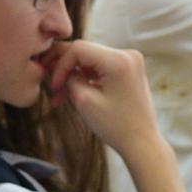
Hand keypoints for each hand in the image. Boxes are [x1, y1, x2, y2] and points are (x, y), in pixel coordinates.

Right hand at [42, 40, 183, 191]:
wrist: (141, 143)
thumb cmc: (115, 126)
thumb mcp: (84, 101)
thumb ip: (69, 78)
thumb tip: (57, 64)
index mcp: (118, 60)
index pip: (78, 49)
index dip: (60, 65)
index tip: (53, 86)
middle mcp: (127, 54)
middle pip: (85, 51)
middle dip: (65, 69)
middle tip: (50, 84)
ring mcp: (130, 60)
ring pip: (90, 59)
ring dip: (74, 75)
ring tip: (61, 97)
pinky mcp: (129, 69)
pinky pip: (100, 66)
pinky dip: (87, 78)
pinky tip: (75, 93)